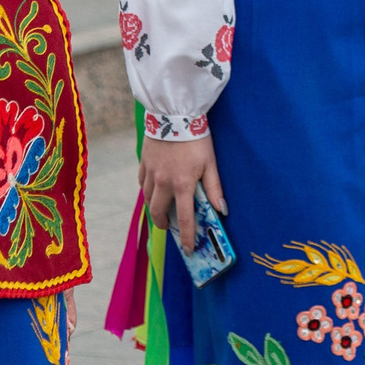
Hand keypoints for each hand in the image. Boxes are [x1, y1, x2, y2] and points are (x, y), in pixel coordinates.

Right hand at [141, 133, 225, 250]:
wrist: (175, 114)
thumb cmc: (197, 139)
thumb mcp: (210, 163)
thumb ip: (214, 188)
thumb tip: (222, 210)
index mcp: (182, 185)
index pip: (185, 219)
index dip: (186, 237)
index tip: (187, 249)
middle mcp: (163, 183)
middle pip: (158, 213)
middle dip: (164, 224)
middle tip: (169, 226)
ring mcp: (151, 174)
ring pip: (148, 200)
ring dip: (155, 208)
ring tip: (163, 210)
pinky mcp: (143, 163)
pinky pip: (142, 184)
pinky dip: (148, 191)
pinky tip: (155, 189)